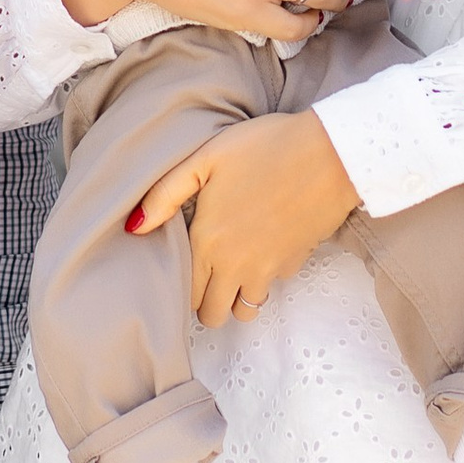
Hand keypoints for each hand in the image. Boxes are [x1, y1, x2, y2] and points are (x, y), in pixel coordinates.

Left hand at [132, 111, 358, 325]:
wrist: (330, 153)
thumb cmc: (264, 147)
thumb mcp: (205, 158)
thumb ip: (165, 195)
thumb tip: (133, 227)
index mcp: (208, 243)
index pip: (187, 296)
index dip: (185, 288)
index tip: (188, 269)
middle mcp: (236, 266)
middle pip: (215, 314)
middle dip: (209, 301)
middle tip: (209, 272)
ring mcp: (269, 269)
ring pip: (246, 309)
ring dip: (238, 295)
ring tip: (236, 262)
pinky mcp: (296, 263)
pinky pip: (275, 283)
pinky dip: (269, 272)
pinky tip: (269, 240)